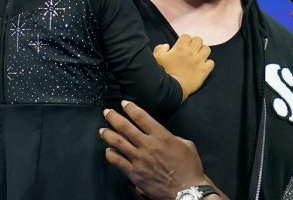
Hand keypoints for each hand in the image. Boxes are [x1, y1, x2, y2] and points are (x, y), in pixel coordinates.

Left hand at [101, 101, 221, 199]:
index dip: (130, 108)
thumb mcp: (186, 145)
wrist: (186, 190)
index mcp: (161, 135)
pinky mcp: (134, 173)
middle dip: (114, 117)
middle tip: (107, 112)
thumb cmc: (189, 168)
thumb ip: (172, 137)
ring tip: (102, 130)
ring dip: (108, 134)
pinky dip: (110, 154)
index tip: (124, 103)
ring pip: (118, 142)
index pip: (141, 117)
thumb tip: (162, 136)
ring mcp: (139, 159)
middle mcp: (148, 145)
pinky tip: (108, 151)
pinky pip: (118, 161)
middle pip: (125, 127)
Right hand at [153, 35, 213, 100]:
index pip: (186, 36)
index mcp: (180, 47)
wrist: (171, 89)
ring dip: (203, 52)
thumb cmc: (163, 72)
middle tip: (191, 50)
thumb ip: (160, 49)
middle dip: (195, 43)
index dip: (184, 40)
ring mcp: (199, 61)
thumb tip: (167, 46)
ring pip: (207, 49)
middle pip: (199, 40)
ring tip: (198, 57)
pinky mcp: (204, 70)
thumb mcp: (157, 58)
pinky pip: (211, 63)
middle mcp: (192, 52)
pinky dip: (208, 64)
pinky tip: (203, 66)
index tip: (182, 46)